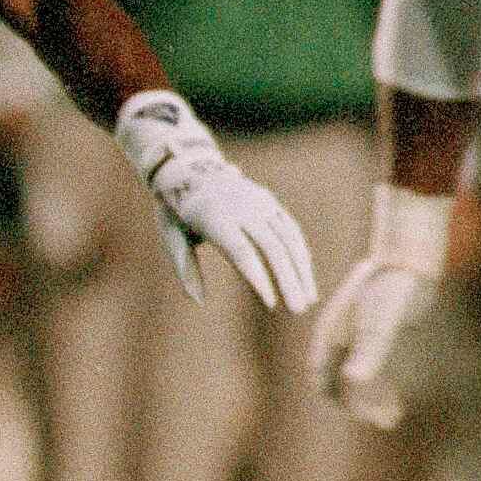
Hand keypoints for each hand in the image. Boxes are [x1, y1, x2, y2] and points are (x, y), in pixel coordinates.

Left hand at [113, 91, 316, 309]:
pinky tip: (306, 279)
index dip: (259, 279)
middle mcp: (241, 208)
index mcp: (214, 217)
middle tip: (298, 311)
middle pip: (272, 248)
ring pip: (288, 239)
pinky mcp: (269, 203)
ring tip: (308, 301)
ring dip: (302, 272)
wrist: (188, 170)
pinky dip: (300, 255)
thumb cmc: (176, 211)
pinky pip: (290, 230)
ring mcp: (259, 203)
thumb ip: (185, 267)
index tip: (271, 305)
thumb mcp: (172, 236)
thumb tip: (198, 300)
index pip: (242, 252)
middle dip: (288, 281)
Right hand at [315, 255, 447, 428]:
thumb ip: (368, 354)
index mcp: (331, 338)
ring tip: (394, 418)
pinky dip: (380, 386)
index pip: (324, 379)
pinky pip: (370, 367)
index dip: (341, 401)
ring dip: (371, 399)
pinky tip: (397, 397)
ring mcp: (354, 337)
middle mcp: (338, 340)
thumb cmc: (392, 291)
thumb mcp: (380, 324)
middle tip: (385, 421)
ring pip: (354, 378)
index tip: (364, 417)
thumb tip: (354, 382)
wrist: (405, 262)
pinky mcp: (373, 334)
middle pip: (338, 382)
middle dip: (358, 405)